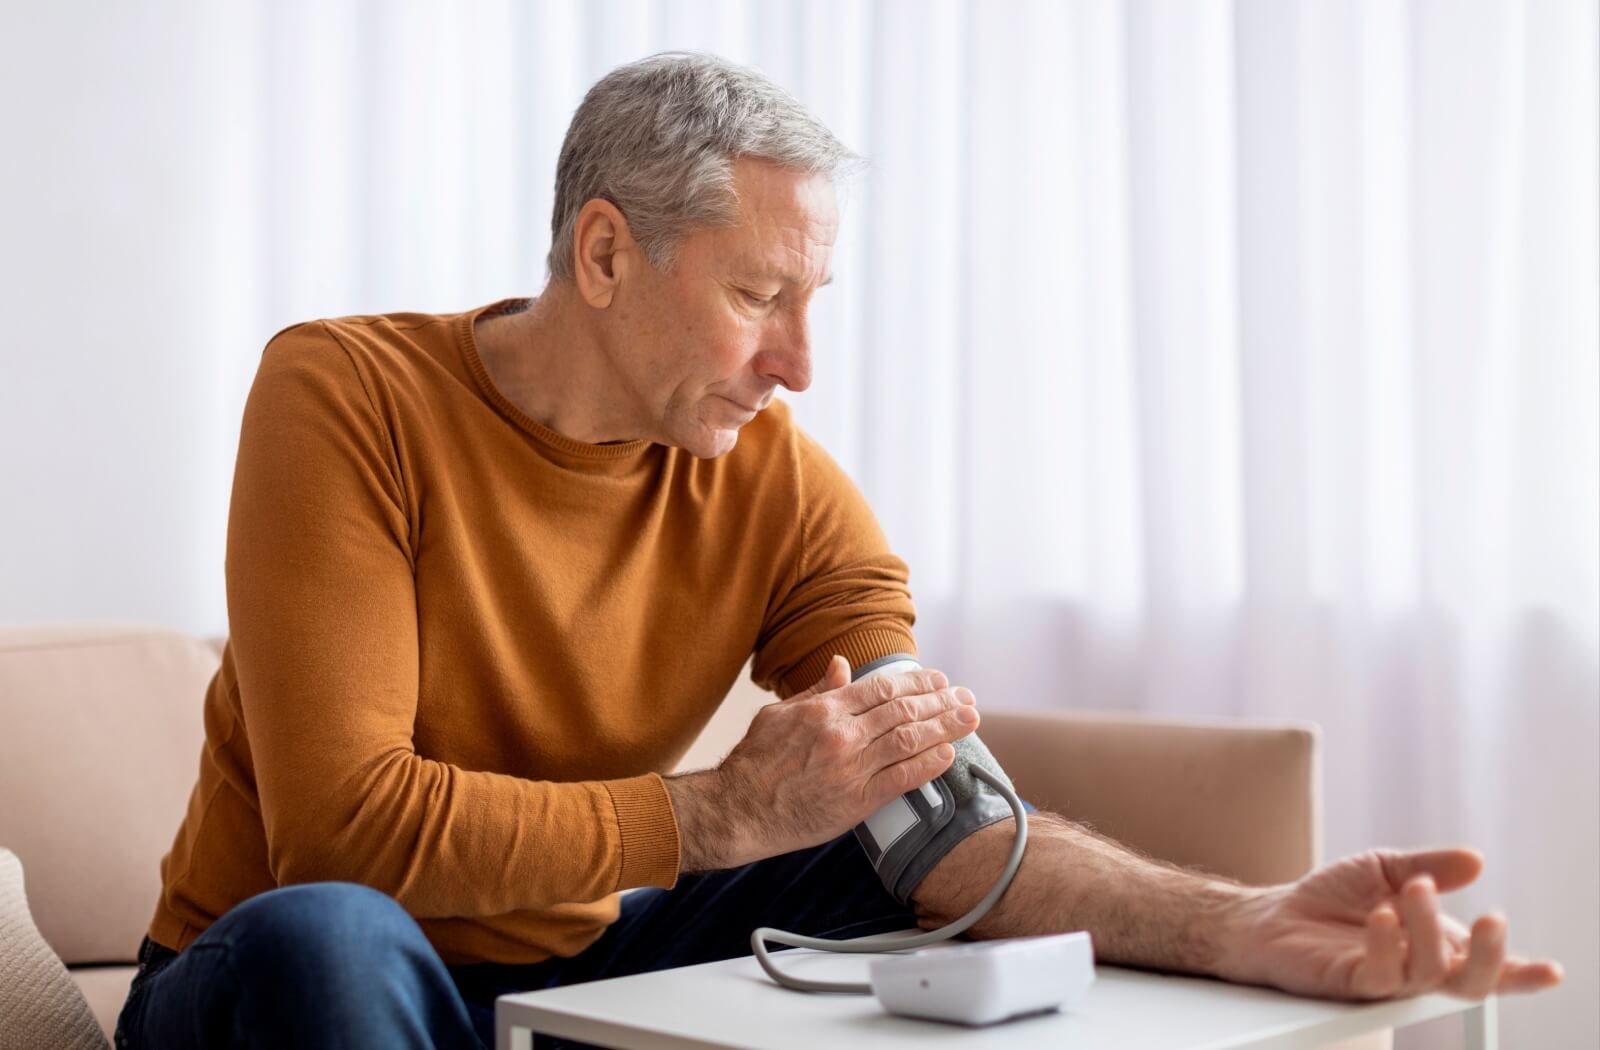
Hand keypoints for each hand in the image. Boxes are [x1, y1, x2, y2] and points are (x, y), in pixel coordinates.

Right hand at [670, 656, 978, 869]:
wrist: (737, 810)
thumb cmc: (754, 762)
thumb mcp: (780, 714)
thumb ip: (817, 690)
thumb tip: (843, 665)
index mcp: (825, 709)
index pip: (883, 688)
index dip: (917, 682)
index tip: (940, 681)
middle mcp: (843, 735)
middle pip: (904, 711)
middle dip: (941, 702)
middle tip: (966, 698)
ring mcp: (852, 768)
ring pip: (909, 741)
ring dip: (945, 728)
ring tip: (969, 720)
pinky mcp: (856, 802)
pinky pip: (901, 779)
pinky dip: (927, 765)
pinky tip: (948, 755)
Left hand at [1218, 847, 1563, 1000]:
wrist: (1275, 912)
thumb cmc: (1334, 896)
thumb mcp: (1386, 868)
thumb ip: (1431, 866)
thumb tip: (1476, 860)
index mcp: (1436, 943)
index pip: (1486, 966)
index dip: (1521, 972)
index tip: (1553, 971)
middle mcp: (1418, 968)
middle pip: (1471, 983)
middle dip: (1490, 957)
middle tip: (1491, 920)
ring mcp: (1387, 979)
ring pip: (1428, 973)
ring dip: (1427, 927)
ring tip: (1412, 889)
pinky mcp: (1352, 983)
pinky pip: (1380, 974)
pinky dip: (1386, 944)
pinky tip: (1381, 916)